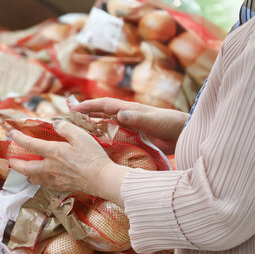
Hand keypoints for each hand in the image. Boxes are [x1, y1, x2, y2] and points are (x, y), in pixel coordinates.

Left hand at [9, 120, 129, 206]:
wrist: (103, 179)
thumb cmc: (93, 157)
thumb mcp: (81, 136)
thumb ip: (66, 128)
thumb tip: (55, 124)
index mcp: (53, 152)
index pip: (30, 145)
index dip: (18, 138)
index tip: (12, 134)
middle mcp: (50, 167)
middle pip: (25, 168)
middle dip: (15, 163)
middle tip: (11, 159)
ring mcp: (55, 179)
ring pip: (34, 179)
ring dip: (26, 173)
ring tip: (25, 169)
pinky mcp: (62, 187)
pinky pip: (45, 185)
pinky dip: (40, 180)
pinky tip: (43, 177)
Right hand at [73, 98, 188, 153]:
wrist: (185, 134)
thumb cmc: (171, 124)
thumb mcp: (154, 121)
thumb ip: (138, 118)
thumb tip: (120, 113)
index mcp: (129, 110)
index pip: (104, 105)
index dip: (89, 106)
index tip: (73, 108)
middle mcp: (126, 117)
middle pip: (101, 115)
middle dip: (86, 116)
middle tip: (69, 121)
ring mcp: (129, 128)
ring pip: (106, 126)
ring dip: (93, 128)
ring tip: (78, 134)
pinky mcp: (133, 138)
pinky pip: (114, 138)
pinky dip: (104, 140)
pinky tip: (97, 148)